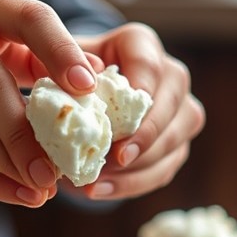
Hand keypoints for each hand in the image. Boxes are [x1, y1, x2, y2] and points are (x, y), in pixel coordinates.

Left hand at [73, 22, 203, 200]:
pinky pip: (163, 169)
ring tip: (97, 181)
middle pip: (173, 105)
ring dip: (138, 166)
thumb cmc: (65, 74)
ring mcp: (178, 111)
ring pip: (174, 141)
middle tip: (116, 158)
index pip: (149, 65)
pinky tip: (99, 190)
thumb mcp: (58, 63)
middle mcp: (169, 76)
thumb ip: (65, 67)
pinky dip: (132, 184)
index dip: (139, 92)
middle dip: (146, 135)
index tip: (119, 120)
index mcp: (140, 45)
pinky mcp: (175, 144)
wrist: (78, 93)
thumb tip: (80, 80)